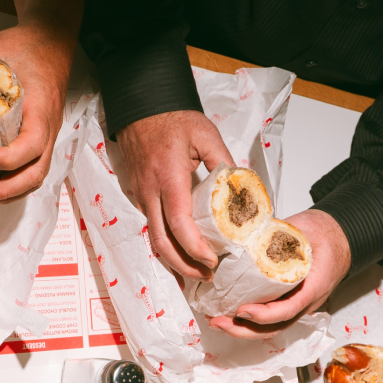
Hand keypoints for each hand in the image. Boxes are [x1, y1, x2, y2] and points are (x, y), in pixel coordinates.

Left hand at [0, 21, 74, 200]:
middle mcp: (48, 127)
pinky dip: (12, 185)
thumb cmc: (24, 46)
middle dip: (5, 188)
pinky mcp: (40, 138)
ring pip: (35, 176)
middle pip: (36, 172)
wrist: (49, 40)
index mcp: (40, 108)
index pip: (33, 144)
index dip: (9, 159)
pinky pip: (31, 169)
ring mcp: (47, 135)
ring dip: (8, 193)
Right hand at [116, 110, 235, 279]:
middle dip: (184, 265)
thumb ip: (224, 162)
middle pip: (162, 242)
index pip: (179, 223)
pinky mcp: (140, 196)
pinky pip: (151, 228)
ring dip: (174, 260)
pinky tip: (183, 253)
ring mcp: (142, 195)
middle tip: (208, 276)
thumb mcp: (205, 135)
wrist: (141, 106)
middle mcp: (151, 192)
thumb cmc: (172, 117)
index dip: (195, 248)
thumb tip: (243, 189)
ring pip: (154, 239)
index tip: (213, 261)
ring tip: (199, 271)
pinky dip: (167, 245)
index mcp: (169, 177)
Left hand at [205, 208, 350, 338]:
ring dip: (241, 328)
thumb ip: (278, 233)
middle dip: (244, 330)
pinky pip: (269, 318)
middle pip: (275, 328)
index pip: (289, 308)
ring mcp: (296, 305)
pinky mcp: (287, 301)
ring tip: (216, 321)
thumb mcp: (304, 228)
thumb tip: (247, 230)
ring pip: (270, 327)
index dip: (264, 314)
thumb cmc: (325, 233)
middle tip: (217, 321)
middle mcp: (305, 302)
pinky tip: (227, 314)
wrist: (340, 238)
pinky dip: (247, 320)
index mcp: (314, 285)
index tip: (242, 310)